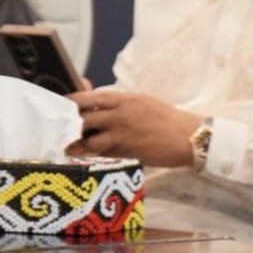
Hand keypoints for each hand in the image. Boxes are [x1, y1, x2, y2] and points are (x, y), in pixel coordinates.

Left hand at [65, 90, 201, 166]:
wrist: (188, 138)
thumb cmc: (166, 118)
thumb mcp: (142, 102)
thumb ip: (118, 102)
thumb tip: (94, 102)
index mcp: (125, 100)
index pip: (90, 98)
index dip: (72, 102)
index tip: (63, 105)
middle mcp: (120, 117)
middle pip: (84, 120)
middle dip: (72, 126)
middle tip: (66, 130)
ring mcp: (122, 136)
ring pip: (90, 142)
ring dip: (81, 144)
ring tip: (75, 146)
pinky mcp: (126, 153)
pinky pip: (104, 154)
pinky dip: (98, 154)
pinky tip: (96, 153)